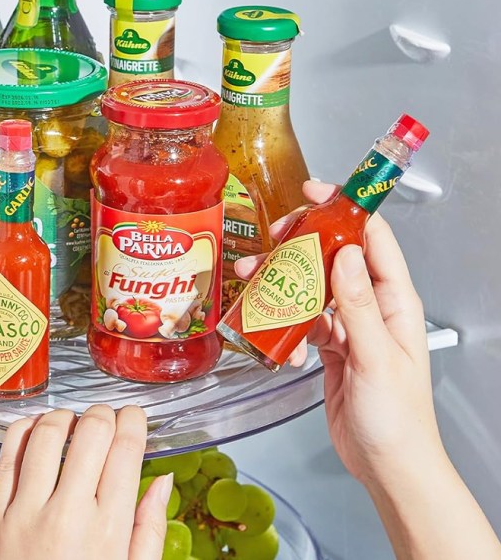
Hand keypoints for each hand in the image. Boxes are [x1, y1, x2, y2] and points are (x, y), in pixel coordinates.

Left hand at [0, 405, 171, 559]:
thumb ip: (149, 527)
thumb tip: (162, 479)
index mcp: (107, 530)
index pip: (126, 449)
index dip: (133, 421)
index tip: (134, 417)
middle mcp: (66, 515)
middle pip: (91, 432)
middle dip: (104, 415)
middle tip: (108, 417)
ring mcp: (24, 513)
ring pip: (48, 433)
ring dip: (66, 417)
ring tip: (74, 422)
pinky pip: (7, 454)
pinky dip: (25, 430)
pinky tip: (38, 429)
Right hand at [235, 180, 442, 486]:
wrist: (388, 465)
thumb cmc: (398, 420)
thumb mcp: (376, 357)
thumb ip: (357, 305)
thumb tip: (342, 254)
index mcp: (395, 303)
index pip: (371, 240)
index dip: (345, 209)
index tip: (316, 191)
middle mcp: (372, 308)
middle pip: (332, 258)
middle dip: (300, 248)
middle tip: (273, 240)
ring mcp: (350, 327)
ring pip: (311, 290)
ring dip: (283, 289)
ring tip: (257, 288)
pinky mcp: (330, 347)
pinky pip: (302, 324)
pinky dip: (286, 330)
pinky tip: (281, 346)